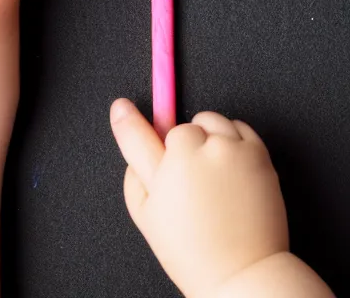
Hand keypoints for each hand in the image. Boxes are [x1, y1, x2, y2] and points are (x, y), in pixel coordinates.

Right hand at [110, 100, 288, 296]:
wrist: (242, 271)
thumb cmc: (192, 250)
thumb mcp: (145, 218)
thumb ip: (134, 178)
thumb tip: (137, 156)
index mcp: (164, 171)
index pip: (136, 134)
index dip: (126, 119)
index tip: (121, 107)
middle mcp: (196, 153)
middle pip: (181, 128)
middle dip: (182, 145)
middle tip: (190, 174)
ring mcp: (228, 149)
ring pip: (211, 121)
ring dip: (208, 136)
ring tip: (212, 169)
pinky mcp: (256, 152)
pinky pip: (238, 126)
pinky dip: (232, 137)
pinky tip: (230, 164)